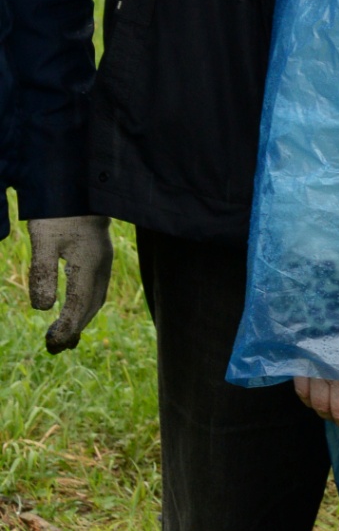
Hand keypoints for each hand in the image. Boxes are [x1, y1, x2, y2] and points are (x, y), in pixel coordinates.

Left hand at [27, 214, 112, 352]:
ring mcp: (103, 261)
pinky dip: (85, 306)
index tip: (51, 343)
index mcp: (88, 265)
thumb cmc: (58, 210)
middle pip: (90, 307)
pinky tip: (74, 310)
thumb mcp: (43, 239)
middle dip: (73, 329)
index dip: (66, 327)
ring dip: (81, 319)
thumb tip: (43, 309)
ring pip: (95, 300)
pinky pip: (96, 289)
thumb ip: (42, 273)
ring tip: (64, 337)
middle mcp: (101, 267)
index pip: (78, 306)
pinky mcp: (100, 256)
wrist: (81, 183)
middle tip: (53, 347)